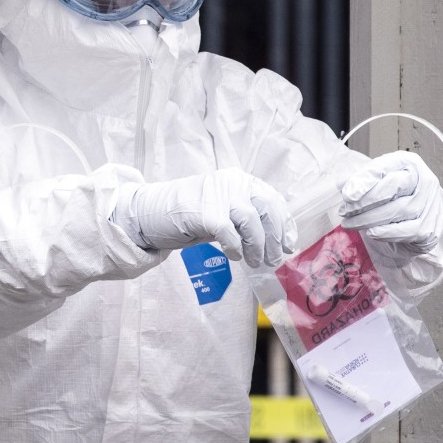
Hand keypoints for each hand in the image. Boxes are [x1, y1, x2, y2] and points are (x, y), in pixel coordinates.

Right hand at [112, 168, 296, 266]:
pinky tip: (234, 256)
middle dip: (275, 237)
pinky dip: (236, 248)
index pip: (272, 199)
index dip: (284, 223)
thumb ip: (245, 217)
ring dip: (258, 247)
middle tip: (274, 259)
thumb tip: (275, 239)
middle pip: (267, 209)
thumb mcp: (223, 209)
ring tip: (255, 262)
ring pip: (252, 222)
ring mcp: (219, 195)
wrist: (152, 212)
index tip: (289, 243)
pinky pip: (230, 234)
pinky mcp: (206, 212)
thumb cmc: (190, 214)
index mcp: (239, 180)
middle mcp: (232, 182)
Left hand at [338, 151, 442, 253]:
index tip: (347, 195)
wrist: (415, 220)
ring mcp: (431, 204)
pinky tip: (371, 233)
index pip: (386, 166)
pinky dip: (387, 232)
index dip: (365, 180)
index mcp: (408, 162)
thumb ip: (358, 180)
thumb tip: (343, 184)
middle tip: (344, 212)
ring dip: (370, 219)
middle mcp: (424, 180)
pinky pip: (408, 231)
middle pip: (394, 187)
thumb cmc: (393, 196)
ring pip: (399, 210)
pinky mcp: (431, 227)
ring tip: (351, 223)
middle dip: (365, 201)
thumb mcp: (375, 181)